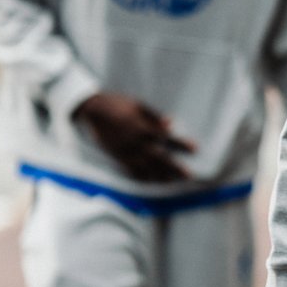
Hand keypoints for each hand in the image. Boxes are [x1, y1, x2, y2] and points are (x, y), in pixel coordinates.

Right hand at [73, 91, 196, 181]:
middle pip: (158, 157)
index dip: (181, 143)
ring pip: (146, 167)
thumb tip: (171, 123)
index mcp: (141, 126)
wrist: (92, 110)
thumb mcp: (137, 105)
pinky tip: (151, 182)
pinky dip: (141, 177)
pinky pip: (130, 170)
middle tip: (189, 175)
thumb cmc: (117, 103)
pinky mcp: (117, 156)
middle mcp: (135, 142)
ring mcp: (125, 151)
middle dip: (175, 167)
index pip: (166, 137)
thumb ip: (154, 116)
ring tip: (173, 182)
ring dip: (160, 175)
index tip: (195, 149)